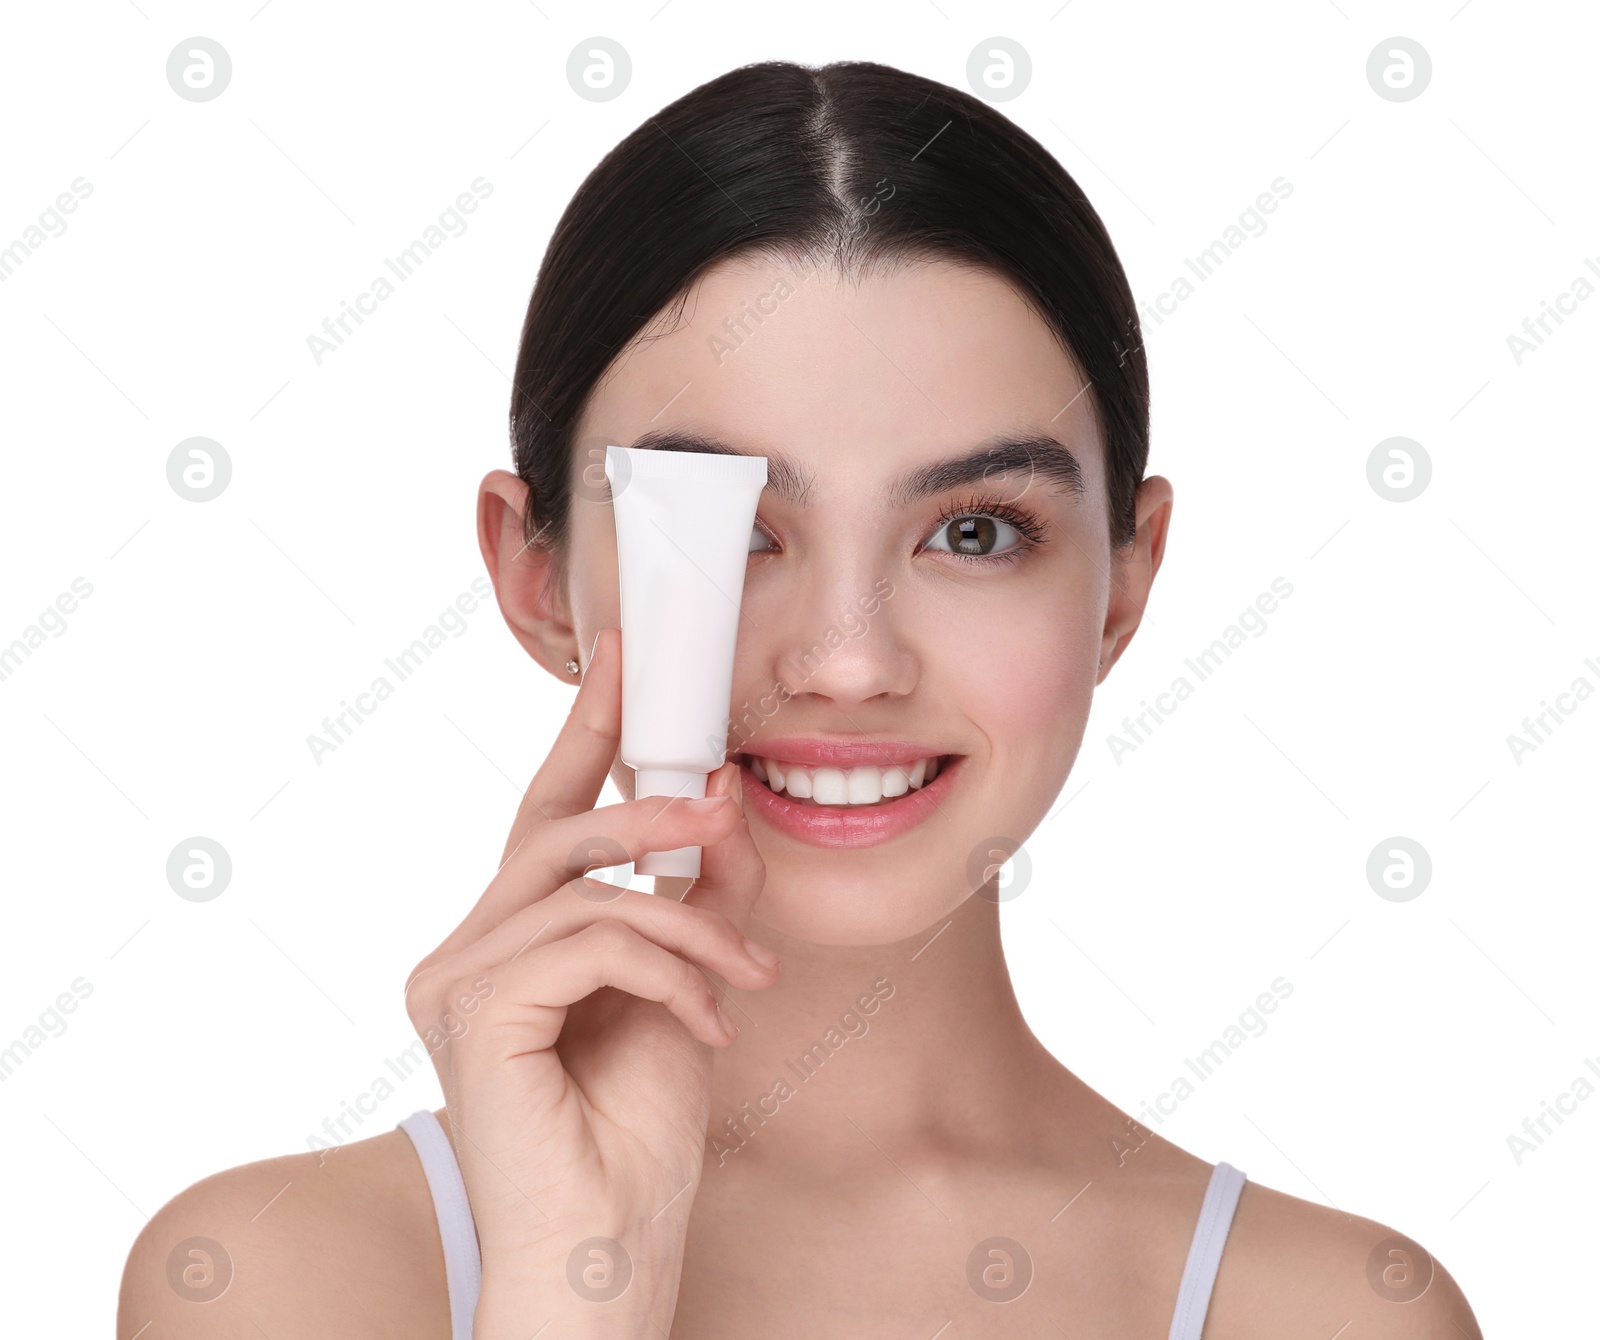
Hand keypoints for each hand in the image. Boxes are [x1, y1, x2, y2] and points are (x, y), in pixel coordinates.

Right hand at [402, 626, 774, 1332]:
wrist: (609, 1257)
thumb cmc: (634, 1142)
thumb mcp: (685, 992)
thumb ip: (696, 900)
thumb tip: (724, 807)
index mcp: (504, 947)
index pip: (542, 821)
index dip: (583, 733)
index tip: (625, 664)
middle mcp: (461, 953)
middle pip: (551, 832)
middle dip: (649, 808)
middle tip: (724, 801)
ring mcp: (454, 980)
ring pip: (584, 886)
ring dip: (688, 920)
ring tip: (744, 976)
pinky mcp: (473, 1008)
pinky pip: (590, 940)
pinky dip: (667, 968)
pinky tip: (708, 1021)